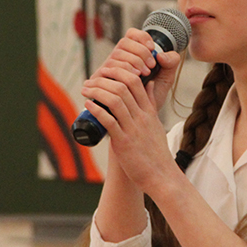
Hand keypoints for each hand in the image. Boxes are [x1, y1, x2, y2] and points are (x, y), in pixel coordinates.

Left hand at [81, 30, 181, 191]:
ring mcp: (133, 129)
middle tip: (91, 79)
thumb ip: (151, 104)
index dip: (119, 71)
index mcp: (149, 112)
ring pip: (115, 100)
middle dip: (104, 79)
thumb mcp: (156, 123)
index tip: (106, 70)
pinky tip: (88, 105)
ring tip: (86, 89)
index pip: (136, 81)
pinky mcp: (124, 142)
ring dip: (97, 91)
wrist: (161, 176)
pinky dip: (97, 110)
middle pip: (123, 87)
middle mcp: (142, 117)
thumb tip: (149, 84)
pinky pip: (109, 121)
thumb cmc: (156, 152)